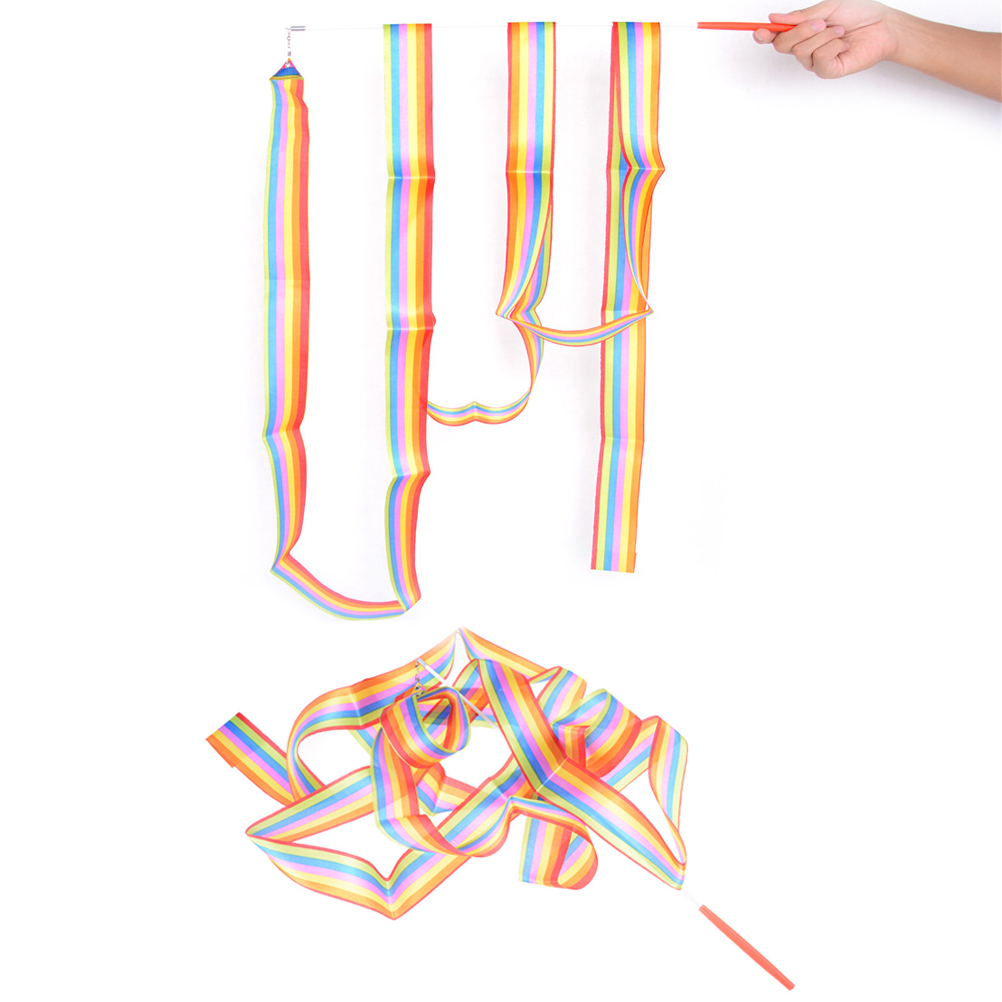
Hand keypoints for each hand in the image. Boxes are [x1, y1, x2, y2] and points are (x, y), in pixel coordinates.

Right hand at [754, 2, 900, 78]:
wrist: (882, 25)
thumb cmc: (858, 13)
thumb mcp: (827, 8)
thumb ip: (801, 16)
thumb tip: (775, 18)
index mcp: (802, 31)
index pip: (776, 36)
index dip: (765, 35)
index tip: (759, 31)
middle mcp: (805, 48)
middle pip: (783, 45)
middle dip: (801, 30)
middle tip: (822, 22)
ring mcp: (815, 61)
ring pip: (802, 51)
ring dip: (824, 36)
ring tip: (840, 32)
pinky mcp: (827, 71)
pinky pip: (819, 59)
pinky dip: (833, 47)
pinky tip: (844, 43)